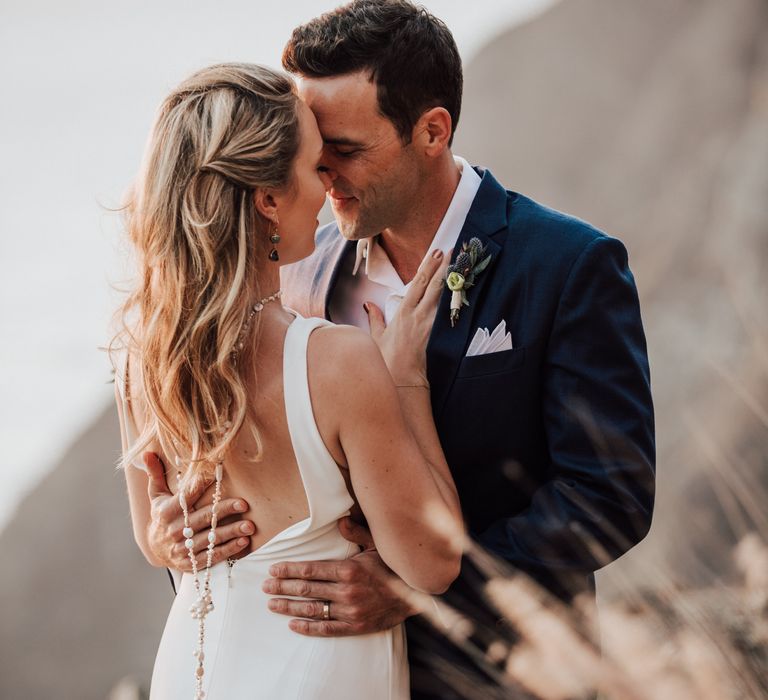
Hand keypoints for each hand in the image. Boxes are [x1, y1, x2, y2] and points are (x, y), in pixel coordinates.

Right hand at [143, 452, 255, 570]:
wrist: (156, 549)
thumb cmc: (162, 517)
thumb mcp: (157, 496)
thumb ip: (156, 474)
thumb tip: (147, 451)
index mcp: (166, 512)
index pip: (186, 496)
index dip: (201, 485)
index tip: (218, 475)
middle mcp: (174, 530)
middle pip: (202, 518)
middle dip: (224, 511)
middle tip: (244, 504)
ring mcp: (182, 548)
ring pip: (210, 539)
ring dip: (231, 532)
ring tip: (249, 525)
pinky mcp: (190, 563)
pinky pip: (212, 557)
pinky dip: (228, 550)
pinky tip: (243, 542)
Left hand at [262, 517, 416, 635]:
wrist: (416, 596)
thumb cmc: (394, 568)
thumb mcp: (378, 545)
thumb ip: (358, 532)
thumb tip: (340, 520)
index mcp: (349, 570)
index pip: (311, 569)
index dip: (289, 569)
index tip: (273, 569)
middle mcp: (346, 592)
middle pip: (306, 589)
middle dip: (283, 587)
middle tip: (265, 586)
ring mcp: (350, 611)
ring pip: (312, 609)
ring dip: (289, 607)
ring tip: (272, 604)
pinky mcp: (355, 627)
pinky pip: (326, 629)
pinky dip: (307, 627)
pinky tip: (293, 625)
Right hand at [365, 248, 448, 384]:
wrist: (402, 380)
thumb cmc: (388, 360)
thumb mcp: (377, 337)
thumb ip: (375, 318)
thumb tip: (369, 305)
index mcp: (403, 312)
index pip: (417, 283)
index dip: (427, 267)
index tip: (435, 253)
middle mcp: (417, 315)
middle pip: (432, 285)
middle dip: (441, 266)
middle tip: (449, 250)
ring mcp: (429, 324)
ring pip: (442, 296)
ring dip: (449, 280)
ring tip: (457, 265)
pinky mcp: (437, 333)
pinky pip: (446, 312)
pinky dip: (452, 299)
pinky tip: (458, 290)